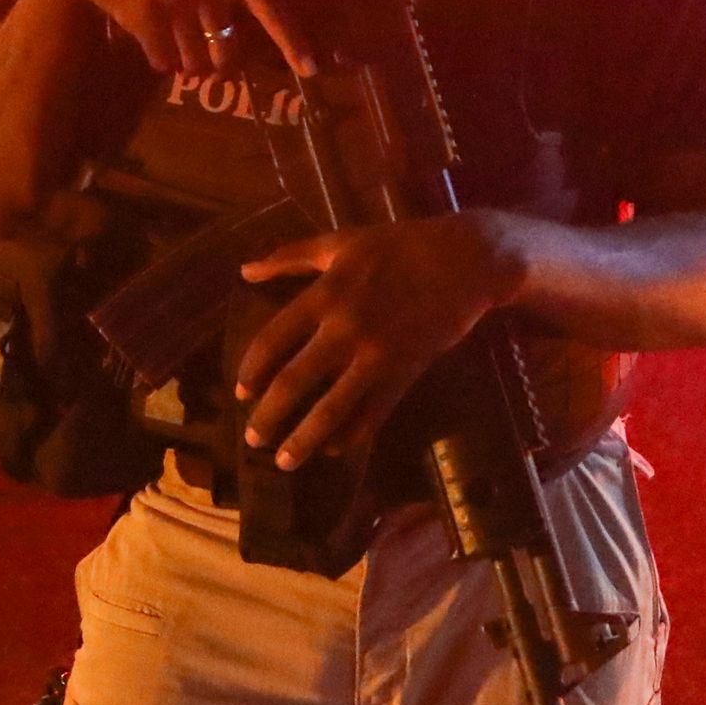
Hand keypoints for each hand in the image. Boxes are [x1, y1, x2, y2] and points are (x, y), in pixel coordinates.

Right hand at [39, 0, 307, 79]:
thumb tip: (230, 45)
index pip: (270, 8)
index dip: (292, 42)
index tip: (310, 70)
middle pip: (227, 54)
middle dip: (214, 63)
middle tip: (201, 57)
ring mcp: (177, 2)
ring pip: (193, 64)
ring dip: (182, 63)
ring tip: (168, 40)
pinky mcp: (147, 17)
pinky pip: (162, 62)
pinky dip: (157, 60)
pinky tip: (147, 39)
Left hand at [233, 213, 518, 469]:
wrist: (464, 261)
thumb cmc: (398, 246)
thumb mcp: (341, 243)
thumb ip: (290, 256)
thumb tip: (245, 270)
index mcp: (325, 294)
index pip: (273, 339)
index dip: (252, 369)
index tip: (240, 392)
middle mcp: (345, 328)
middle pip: (295, 381)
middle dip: (269, 415)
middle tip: (252, 438)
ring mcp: (376, 355)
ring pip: (332, 408)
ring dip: (304, 439)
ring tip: (284, 461)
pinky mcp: (405, 372)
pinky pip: (374, 413)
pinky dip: (352, 435)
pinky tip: (335, 449)